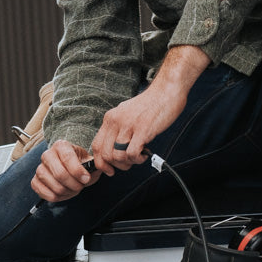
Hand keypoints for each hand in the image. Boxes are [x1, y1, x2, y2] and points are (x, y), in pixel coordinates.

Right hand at [31, 140, 101, 201]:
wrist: (70, 167)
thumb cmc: (80, 164)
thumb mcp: (89, 161)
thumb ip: (93, 166)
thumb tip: (93, 172)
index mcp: (61, 145)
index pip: (67, 158)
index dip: (78, 171)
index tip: (86, 178)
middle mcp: (47, 154)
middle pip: (59, 174)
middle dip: (74, 184)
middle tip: (81, 186)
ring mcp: (39, 168)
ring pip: (53, 185)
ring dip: (67, 192)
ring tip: (73, 189)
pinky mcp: (35, 181)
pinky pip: (44, 193)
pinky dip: (57, 197)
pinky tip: (64, 193)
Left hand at [91, 45, 210, 174]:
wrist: (166, 91)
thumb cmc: (149, 105)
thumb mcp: (126, 113)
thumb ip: (118, 128)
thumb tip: (113, 149)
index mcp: (110, 118)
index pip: (96, 146)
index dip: (101, 162)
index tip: (109, 170)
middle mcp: (115, 121)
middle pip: (105, 155)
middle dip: (117, 166)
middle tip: (129, 163)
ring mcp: (128, 125)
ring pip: (118, 157)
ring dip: (129, 163)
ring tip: (139, 156)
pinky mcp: (142, 129)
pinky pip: (132, 154)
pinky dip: (138, 159)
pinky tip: (145, 153)